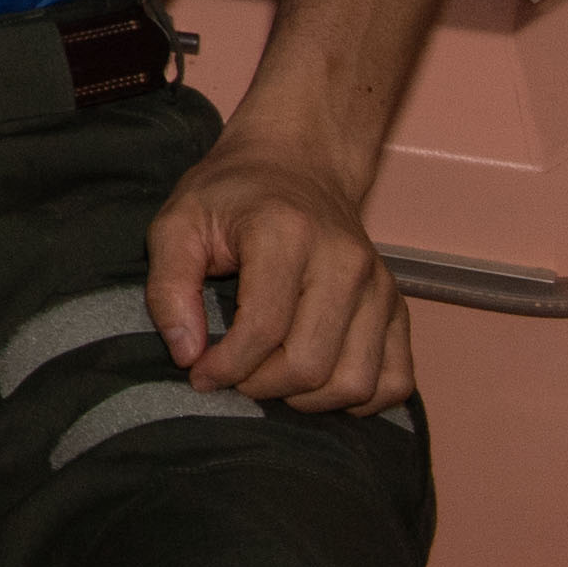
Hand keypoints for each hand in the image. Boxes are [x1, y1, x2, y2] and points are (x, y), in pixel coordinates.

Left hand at [147, 134, 413, 413]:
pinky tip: (317, 384)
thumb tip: (187, 355)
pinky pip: (394, 381)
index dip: (226, 366)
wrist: (296, 165)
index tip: (199, 374)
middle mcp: (345, 261)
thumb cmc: (231, 196)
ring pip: (355, 383)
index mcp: (287, 233)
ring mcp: (380, 286)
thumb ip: (169, 286)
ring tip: (269, 380)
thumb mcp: (177, 223)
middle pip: (311, 364)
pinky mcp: (398, 307)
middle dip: (261, 387)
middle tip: (232, 378)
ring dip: (307, 401)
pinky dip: (357, 400)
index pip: (263, 328)